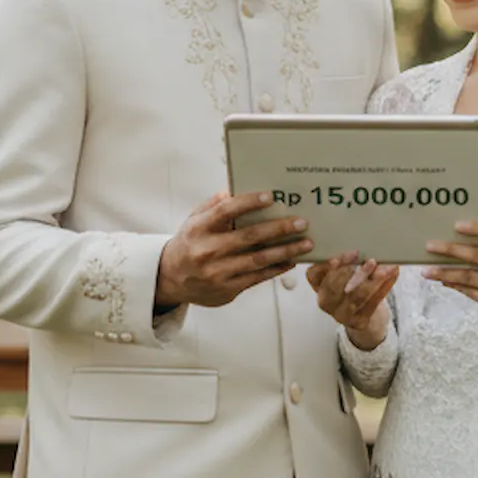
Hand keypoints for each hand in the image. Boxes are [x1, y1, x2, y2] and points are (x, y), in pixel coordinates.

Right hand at [156, 192, 313, 309]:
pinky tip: (292, 260)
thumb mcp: (194, 220)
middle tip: (301, 222)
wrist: (171, 278)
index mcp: (199, 229)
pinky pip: (258, 277)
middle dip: (278, 229)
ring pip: (258, 259)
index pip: (225, 211)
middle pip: (248, 237)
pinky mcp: (227, 289)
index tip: (270, 196)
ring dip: (286, 250)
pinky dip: (277, 268)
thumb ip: (214, 205)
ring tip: (306, 243)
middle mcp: (207, 251)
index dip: (248, 203)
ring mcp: (217, 272)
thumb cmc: (190, 243)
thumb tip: (235, 188)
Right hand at [305, 252, 398, 348]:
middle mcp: (325, 300)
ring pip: (357, 296)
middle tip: (371, 261)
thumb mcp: (344, 271)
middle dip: (353, 271)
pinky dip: (383, 289)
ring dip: (373, 281)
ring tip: (384, 270)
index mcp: (317, 284)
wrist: (361, 312)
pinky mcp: (358, 322)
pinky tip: (391, 276)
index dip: (326, 265)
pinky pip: (371, 304)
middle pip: (335, 286)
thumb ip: (351, 259)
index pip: (314, 274)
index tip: (343, 255)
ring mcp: (340, 314)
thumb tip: (372, 249)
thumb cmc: (350, 284)